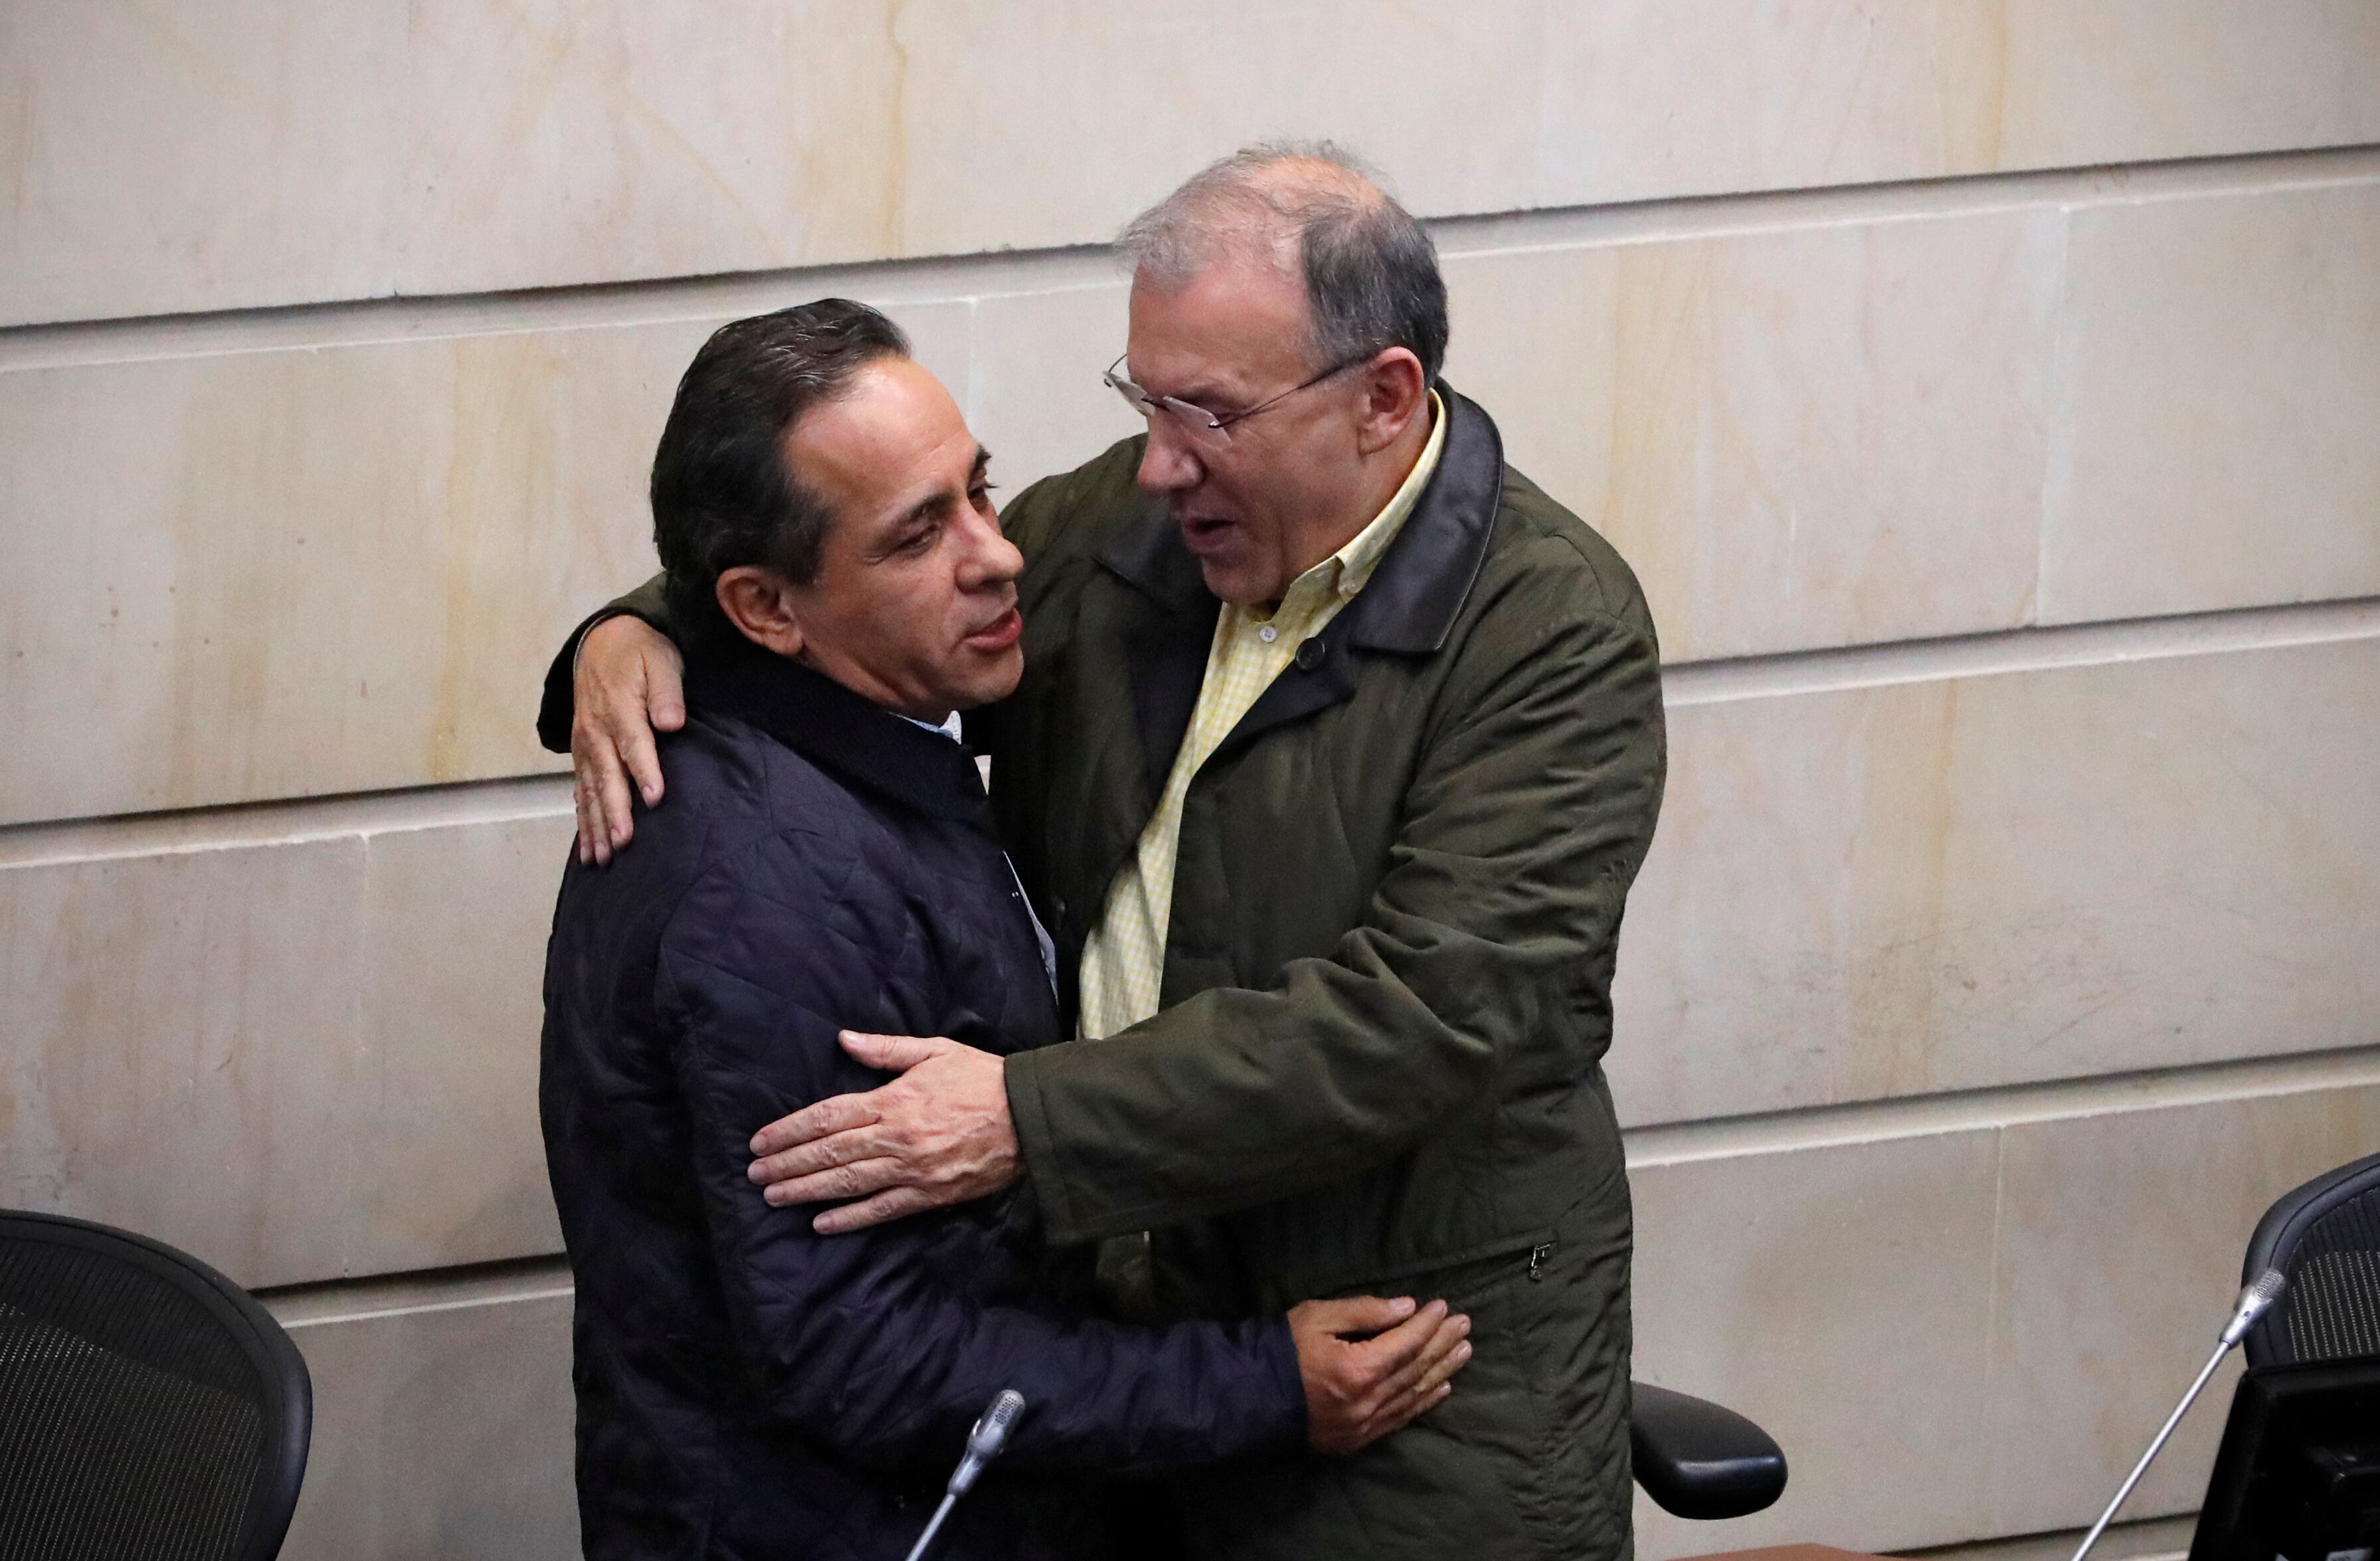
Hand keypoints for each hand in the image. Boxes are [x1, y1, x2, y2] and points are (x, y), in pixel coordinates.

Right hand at [573, 615, 684, 864]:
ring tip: (603, 858)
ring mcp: (585, 745)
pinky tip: (588, 849)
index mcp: (618, 708)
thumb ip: (667, 691)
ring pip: (590, 790)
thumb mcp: (661, 660)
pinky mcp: (582, 755)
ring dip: (596, 825)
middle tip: (623, 842)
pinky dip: (584, 821)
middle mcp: (597, 732)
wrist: (602, 641)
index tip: (655, 798)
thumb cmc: (640, 653)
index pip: (634, 743)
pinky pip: (581, 792)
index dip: (645, 771)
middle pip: (607, 776)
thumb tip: (672, 721)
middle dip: (614, 811)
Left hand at [748, 1032, 1019, 1233]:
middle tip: (754, 1174)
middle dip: (787, 1164)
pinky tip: (821, 1223)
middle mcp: (895, 1137)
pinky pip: (882, 1210)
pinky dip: (850, 1219)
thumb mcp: (934, 1051)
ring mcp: (911, 1170)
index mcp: (893, 1100)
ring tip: (774, 1197)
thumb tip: (843, 1039)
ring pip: (847, 1183)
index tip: (761, 1141)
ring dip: (806, 1191)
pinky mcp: (929, 1195)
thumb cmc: (981, 1079)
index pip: (827, 1116)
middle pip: (829, 1152)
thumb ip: (885, 1049)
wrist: (1030, 1118)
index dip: (789, 1130)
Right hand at [1289, 1295, 1470, 1453]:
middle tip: (1464, 1325)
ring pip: (1414, 1395)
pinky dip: (1424, 1402)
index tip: (1443, 1306)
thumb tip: (1407, 1308)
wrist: (1249, 1397)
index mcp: (1358, 1369)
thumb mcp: (1318, 1316)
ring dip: (1441, 1371)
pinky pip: (1400, 1418)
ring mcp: (1365, 1424)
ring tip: (1463, 1351)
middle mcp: (1368, 1401)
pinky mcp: (1358, 1439)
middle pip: (1415, 1369)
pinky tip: (1441, 1388)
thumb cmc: (1282, 1349)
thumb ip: (1365, 1312)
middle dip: (1442, 1344)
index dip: (1427, 1324)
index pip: (1405, 1343)